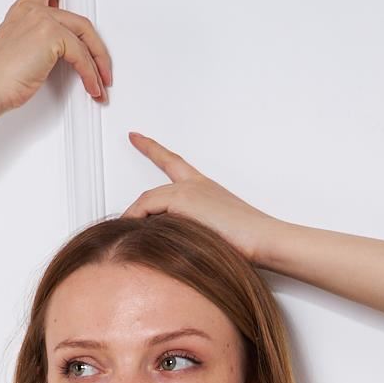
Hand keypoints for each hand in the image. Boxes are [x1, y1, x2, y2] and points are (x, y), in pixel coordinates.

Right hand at [0, 0, 111, 114]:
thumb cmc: (0, 77)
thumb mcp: (19, 50)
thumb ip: (38, 38)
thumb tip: (62, 46)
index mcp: (22, 9)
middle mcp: (32, 9)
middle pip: (79, 19)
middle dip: (99, 47)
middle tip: (108, 65)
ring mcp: (41, 19)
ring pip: (84, 37)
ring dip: (97, 65)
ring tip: (99, 86)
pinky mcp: (51, 34)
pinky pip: (81, 54)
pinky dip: (90, 74)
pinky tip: (91, 87)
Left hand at [121, 134, 279, 265]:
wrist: (264, 239)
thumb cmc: (248, 244)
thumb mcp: (214, 235)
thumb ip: (192, 232)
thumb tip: (168, 246)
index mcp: (205, 188)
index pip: (173, 163)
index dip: (152, 149)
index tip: (135, 136)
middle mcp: (195, 184)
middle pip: (152, 192)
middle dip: (134, 208)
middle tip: (120, 221)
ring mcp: (189, 189)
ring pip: (148, 200)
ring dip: (134, 219)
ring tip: (127, 239)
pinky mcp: (183, 199)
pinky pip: (147, 208)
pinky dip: (136, 219)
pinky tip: (131, 234)